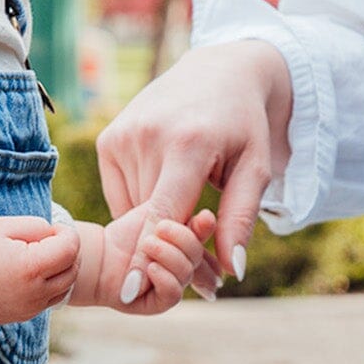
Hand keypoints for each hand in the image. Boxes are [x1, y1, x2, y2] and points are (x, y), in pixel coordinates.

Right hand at [0, 215, 80, 323]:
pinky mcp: (20, 316)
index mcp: (31, 268)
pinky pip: (47, 301)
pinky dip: (48, 286)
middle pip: (72, 271)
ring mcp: (28, 308)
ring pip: (64, 289)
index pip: (71, 249)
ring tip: (41, 257)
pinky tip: (29, 274)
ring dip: (61, 271)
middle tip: (50, 240)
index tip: (52, 228)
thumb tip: (58, 236)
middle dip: (68, 252)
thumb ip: (39, 227)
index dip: (66, 233)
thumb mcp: (6, 226)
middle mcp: (33, 293)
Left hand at [70, 208, 215, 312]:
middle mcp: (185, 267)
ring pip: (186, 274)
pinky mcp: (158, 303)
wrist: (98, 254)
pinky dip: (163, 278)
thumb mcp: (156, 215)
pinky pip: (173, 294)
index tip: (203, 218)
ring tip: (147, 244)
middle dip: (182, 239)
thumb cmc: (127, 233)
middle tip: (161, 227)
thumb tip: (209, 218)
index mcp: (189, 244)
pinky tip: (150, 267)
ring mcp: (173, 285)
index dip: (206, 229)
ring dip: (167, 256)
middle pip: (198, 256)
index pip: (206, 240)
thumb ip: (182, 215)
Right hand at [97, 40, 293, 292]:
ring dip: (157, 225)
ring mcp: (121, 136)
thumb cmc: (244, 125)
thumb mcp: (254, 170)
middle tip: (206, 270)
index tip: (131, 292)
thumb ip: (240, 220)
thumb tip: (231, 271)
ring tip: (189, 209)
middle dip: (172, 247)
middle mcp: (146, 137)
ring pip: (132, 210)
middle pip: (149, 218)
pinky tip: (167, 182)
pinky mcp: (108, 139)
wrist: (219, 71)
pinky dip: (143, 201)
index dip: (147, 256)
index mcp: (187, 145)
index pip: (160, 214)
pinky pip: (121, 193)